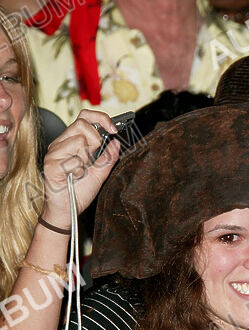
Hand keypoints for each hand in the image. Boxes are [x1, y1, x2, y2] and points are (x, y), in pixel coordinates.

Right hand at [41, 110, 121, 227]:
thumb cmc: (79, 193)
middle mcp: (61, 143)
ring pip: (79, 141)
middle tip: (90, 160)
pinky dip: (78, 171)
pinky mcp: (50, 163)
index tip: (114, 129)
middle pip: (82, 125)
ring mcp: (54, 152)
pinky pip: (72, 158)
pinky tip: (72, 178)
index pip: (84, 117)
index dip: (100, 118)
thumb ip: (108, 158)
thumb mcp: (99, 174)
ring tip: (79, 172)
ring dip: (85, 160)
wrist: (67, 211)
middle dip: (94, 142)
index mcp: (72, 142)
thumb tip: (117, 142)